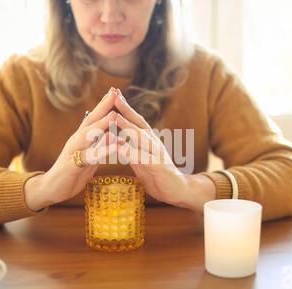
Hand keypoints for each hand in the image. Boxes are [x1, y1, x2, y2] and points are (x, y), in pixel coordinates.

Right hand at [24, 88, 124, 210]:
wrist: (51, 188)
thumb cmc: (72, 172)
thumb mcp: (88, 157)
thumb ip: (98, 146)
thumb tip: (111, 136)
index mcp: (82, 138)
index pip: (94, 117)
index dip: (105, 104)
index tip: (117, 91)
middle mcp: (76, 140)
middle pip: (91, 119)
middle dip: (104, 105)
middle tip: (116, 91)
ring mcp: (73, 151)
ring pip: (88, 134)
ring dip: (102, 124)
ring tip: (115, 114)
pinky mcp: (73, 165)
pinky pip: (89, 156)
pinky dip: (102, 150)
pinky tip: (113, 145)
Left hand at [111, 90, 190, 205]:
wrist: (178, 190)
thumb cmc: (158, 176)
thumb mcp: (141, 161)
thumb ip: (131, 150)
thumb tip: (117, 141)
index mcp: (149, 141)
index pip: (135, 120)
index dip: (124, 108)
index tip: (113, 94)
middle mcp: (154, 143)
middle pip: (139, 123)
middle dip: (126, 109)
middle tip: (114, 95)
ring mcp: (157, 154)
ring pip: (142, 137)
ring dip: (128, 126)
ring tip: (115, 117)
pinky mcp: (159, 167)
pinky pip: (145, 158)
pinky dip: (132, 152)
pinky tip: (121, 148)